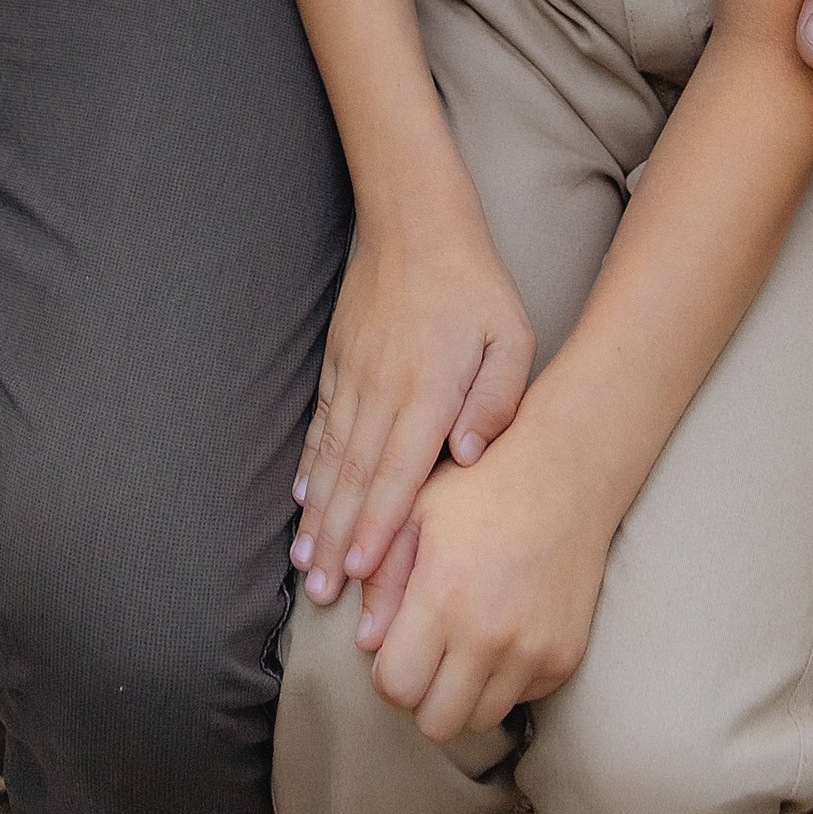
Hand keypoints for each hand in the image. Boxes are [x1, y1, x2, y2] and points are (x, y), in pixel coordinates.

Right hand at [293, 218, 532, 607]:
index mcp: (427, 390)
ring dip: (318, 514)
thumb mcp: (511, 337)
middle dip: (338, 541)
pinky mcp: (339, 361)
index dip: (379, 528)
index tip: (361, 574)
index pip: (398, 473)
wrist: (415, 220)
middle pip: (355, 478)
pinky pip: (321, 425)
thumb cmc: (475, 284)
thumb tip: (472, 456)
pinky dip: (309, 467)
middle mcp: (383, 389)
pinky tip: (301, 501)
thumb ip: (498, 400)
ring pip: (331, 458)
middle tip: (323, 593)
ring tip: (305, 563)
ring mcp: (354, 375)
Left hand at [365, 434, 611, 740]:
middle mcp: (490, 636)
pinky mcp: (565, 658)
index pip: (396, 688)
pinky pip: (520, 700)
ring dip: (462, 693)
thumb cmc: (479, 483)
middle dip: (421, 694)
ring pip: (479, 719)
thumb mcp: (415, 511)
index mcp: (443, 597)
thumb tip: (365, 641)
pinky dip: (502, 682)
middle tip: (424, 652)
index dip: (385, 675)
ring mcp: (534, 652)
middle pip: (436, 722)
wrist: (564, 473)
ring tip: (461, 642)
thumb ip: (381, 579)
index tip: (392, 648)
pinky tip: (499, 633)